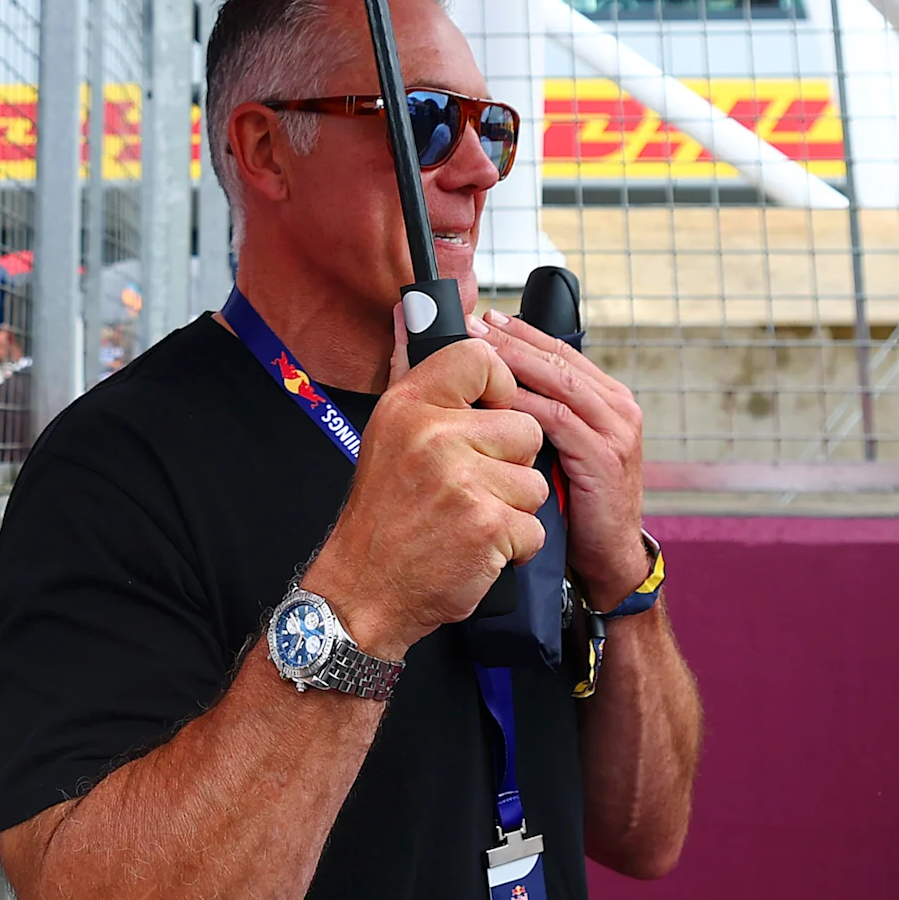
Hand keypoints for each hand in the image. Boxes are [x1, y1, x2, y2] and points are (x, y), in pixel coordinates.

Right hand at [299, 332, 546, 659]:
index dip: (500, 389)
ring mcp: (461, 480)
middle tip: (468, 488)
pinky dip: (512, 548)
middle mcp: (434, 435)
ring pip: (534, 481)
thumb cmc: (383, 513)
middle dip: (509, 465)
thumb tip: (412, 310)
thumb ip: (412, 372)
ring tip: (468, 521)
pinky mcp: (487, 525)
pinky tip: (474, 549)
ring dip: (512, 509)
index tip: (487, 416)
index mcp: (410, 404)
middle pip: (524, 428)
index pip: (481, 359)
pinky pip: (534, 527)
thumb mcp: (388, 433)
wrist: (364, 589)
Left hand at [472, 310, 651, 605]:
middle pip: (557, 359)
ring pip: (558, 383)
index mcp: (606, 399)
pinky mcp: (604, 457)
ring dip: (514, 363)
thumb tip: (488, 383)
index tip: (481, 317)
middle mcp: (617, 406)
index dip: (519, 332)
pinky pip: (558, 421)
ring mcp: (616, 430)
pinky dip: (524, 407)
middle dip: (511, 340)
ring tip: (478, 350)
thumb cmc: (573, 504)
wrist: (608, 559)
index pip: (559, 352)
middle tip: (471, 323)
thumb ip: (535, 415)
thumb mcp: (557, 449)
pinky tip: (493, 399)